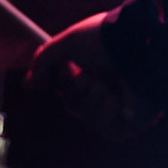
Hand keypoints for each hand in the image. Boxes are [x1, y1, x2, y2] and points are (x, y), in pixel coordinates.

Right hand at [27, 11, 161, 140]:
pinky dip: (105, 111)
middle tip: (85, 76)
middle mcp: (111, 85)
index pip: (70, 85)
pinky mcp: (133, 121)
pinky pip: (106, 128)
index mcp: (99, 67)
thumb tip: (28, 84)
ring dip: (91, 99)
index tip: (63, 72)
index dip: (62, 81)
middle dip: (76, 90)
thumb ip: (45, 60)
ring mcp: (122, 104)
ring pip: (88, 117)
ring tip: (103, 84)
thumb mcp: (70, 42)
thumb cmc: (107, 39)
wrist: (139, 46)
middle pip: (75, 103)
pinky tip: (116, 97)